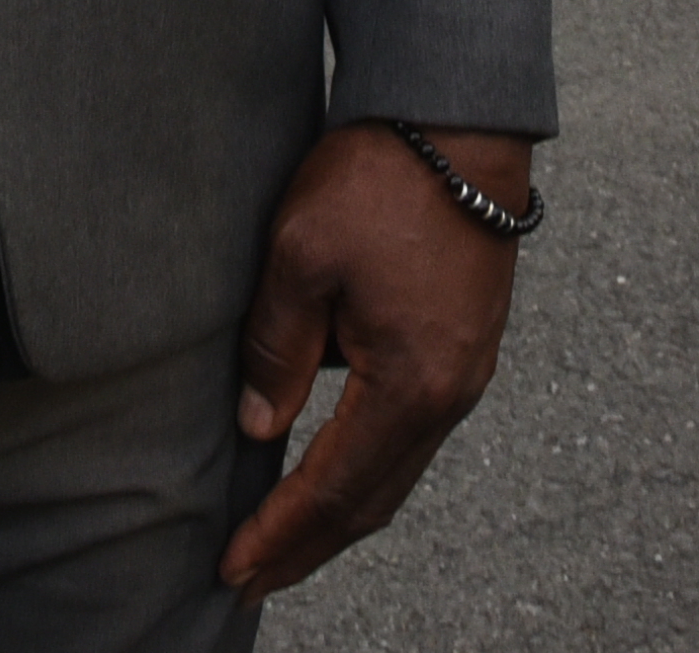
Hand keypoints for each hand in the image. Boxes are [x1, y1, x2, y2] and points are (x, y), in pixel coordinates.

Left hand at [223, 121, 529, 597]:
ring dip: (340, 512)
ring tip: (286, 541)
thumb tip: (258, 428)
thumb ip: (277, 349)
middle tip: (252, 580)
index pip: (333, 486)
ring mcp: (466, 372)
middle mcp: (450, 393)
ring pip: (396, 471)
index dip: (280, 534)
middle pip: (373, 499)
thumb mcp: (301, 255)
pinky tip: (334, 469)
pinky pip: (411, 433)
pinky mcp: (465, 346)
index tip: (233, 569)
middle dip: (309, 546)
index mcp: (411, 381)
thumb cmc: (378, 177)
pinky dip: (367, 467)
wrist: (458, 118)